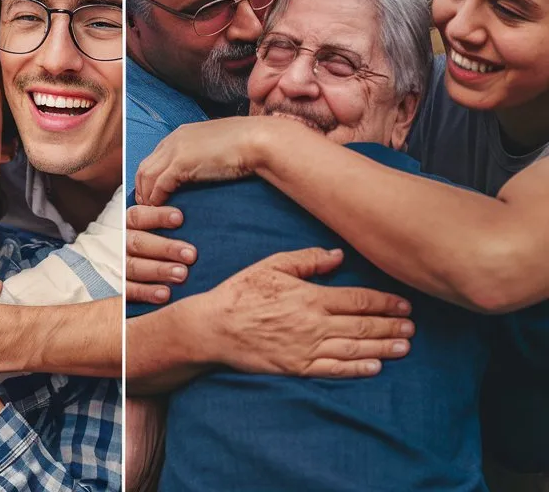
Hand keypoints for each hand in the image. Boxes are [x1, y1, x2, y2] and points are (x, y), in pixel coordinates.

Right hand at [126, 205, 197, 304]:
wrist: (117, 268)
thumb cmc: (146, 247)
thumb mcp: (146, 230)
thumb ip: (161, 225)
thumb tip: (188, 219)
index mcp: (125, 226)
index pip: (137, 217)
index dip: (158, 217)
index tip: (180, 218)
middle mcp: (118, 244)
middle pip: (138, 243)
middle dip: (166, 248)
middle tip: (191, 254)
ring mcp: (115, 266)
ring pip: (133, 267)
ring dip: (159, 270)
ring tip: (182, 274)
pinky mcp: (117, 288)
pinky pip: (128, 290)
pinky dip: (146, 292)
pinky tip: (165, 294)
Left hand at [134, 116, 293, 206]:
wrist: (259, 141)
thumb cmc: (246, 146)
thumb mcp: (216, 147)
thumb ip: (202, 156)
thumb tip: (201, 170)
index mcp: (181, 134)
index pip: (154, 158)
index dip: (150, 178)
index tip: (151, 194)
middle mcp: (174, 139)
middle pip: (144, 167)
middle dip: (142, 188)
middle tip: (146, 208)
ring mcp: (176, 150)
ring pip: (147, 176)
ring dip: (147, 196)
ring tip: (152, 213)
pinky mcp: (181, 162)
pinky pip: (159, 184)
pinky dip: (157, 198)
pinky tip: (161, 209)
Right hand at [182, 247, 415, 376]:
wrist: (214, 327)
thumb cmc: (240, 292)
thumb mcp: (271, 265)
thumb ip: (307, 259)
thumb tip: (338, 256)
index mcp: (310, 297)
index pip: (358, 300)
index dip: (385, 303)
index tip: (404, 305)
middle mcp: (314, 324)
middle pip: (363, 325)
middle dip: (391, 326)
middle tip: (412, 328)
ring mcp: (307, 348)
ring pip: (355, 348)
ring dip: (383, 347)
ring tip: (404, 346)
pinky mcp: (297, 367)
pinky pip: (334, 369)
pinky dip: (358, 369)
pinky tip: (375, 367)